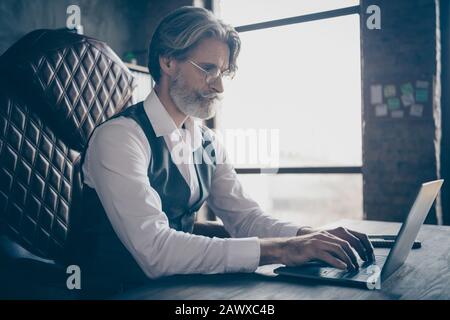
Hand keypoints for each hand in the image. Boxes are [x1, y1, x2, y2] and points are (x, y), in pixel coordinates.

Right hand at [260, 227, 374, 270]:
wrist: (284, 248)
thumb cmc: (300, 250)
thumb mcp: (317, 247)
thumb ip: (329, 249)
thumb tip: (344, 259)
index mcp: (326, 234)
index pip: (347, 239)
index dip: (358, 247)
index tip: (364, 256)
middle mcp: (324, 236)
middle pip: (346, 243)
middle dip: (355, 255)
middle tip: (358, 265)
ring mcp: (318, 241)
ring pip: (339, 248)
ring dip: (348, 259)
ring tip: (352, 267)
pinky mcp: (312, 248)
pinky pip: (327, 255)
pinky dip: (337, 261)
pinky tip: (342, 267)